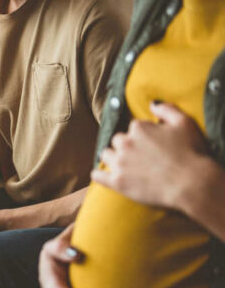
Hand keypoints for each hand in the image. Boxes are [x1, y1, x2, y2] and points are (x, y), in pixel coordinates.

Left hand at [92, 102, 208, 208]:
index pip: (133, 128)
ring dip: (113, 158)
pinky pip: (97, 175)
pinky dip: (99, 174)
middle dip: (126, 146)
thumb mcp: (184, 123)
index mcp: (138, 128)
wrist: (190, 183)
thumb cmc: (190, 152)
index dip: (143, 136)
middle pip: (117, 141)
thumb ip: (166, 109)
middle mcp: (125, 143)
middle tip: (139, 156)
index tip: (152, 145)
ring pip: (106, 155)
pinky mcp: (117, 181)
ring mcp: (119, 163)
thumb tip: (152, 104)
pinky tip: (104, 175)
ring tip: (125, 165)